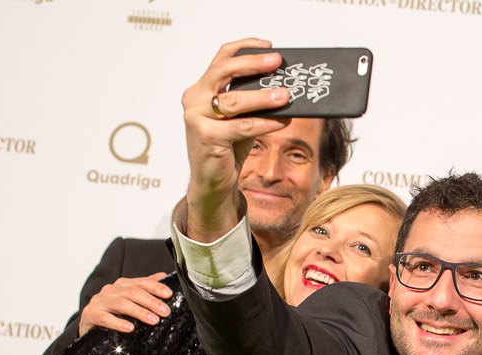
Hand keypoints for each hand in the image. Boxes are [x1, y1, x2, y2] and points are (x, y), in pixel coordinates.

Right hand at [78, 273, 172, 336]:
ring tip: (154, 320)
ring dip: (140, 312)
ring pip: (122, 304)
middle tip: (166, 312)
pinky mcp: (91, 314)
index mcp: (122, 285)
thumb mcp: (129, 299)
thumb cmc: (113, 311)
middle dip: (152, 302)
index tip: (168, 294)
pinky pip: (105, 318)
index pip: (141, 282)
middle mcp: (110, 290)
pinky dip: (118, 323)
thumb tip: (164, 275)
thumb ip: (144, 287)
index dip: (156, 287)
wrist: (89, 324)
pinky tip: (130, 328)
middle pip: (133, 292)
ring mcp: (99, 301)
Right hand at [180, 39, 291, 240]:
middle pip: (224, 71)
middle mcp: (195, 99)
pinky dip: (264, 123)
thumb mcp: (240, 118)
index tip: (268, 46)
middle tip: (278, 62)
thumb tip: (284, 87)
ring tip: (286, 96)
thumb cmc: (227, 147)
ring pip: (234, 101)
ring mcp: (197, 118)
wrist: (212, 182)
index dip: (245, 49)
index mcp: (201, 89)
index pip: (222, 59)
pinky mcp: (207, 137)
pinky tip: (281, 121)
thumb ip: (252, 101)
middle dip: (254, 64)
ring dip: (264, 97)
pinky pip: (242, 127)